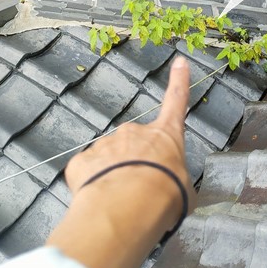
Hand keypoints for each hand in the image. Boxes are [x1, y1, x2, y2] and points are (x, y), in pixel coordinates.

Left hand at [47, 56, 196, 267]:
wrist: (129, 206)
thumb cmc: (164, 194)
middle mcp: (134, 133)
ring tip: (120, 203)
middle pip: (135, 145)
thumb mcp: (184, 190)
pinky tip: (100, 201)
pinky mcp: (82, 161)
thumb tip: (169, 188)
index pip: (176, 102)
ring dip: (113, 178)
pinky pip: (88, 173)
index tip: (180, 61)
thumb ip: (174, 181)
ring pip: (109, 160)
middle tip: (139, 193)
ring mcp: (106, 144)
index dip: (179, 81)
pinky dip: (92, 186)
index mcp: (164, 135)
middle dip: (135, 165)